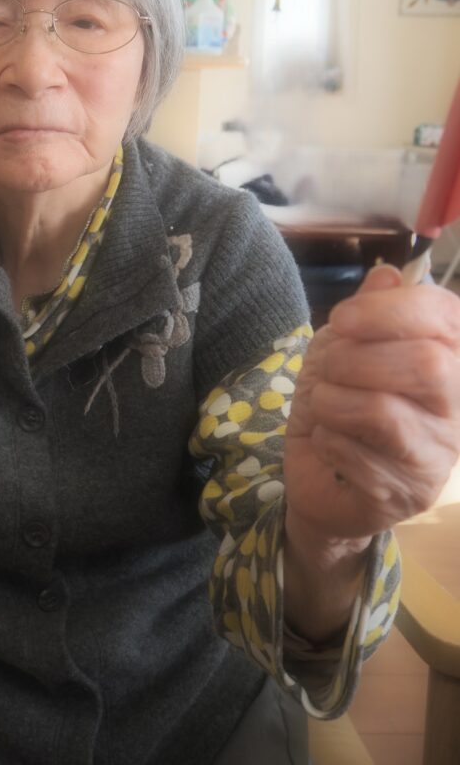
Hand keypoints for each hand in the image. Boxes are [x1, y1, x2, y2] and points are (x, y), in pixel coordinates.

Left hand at [285, 265, 459, 543]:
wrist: (321, 475)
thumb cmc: (339, 402)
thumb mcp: (342, 347)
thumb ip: (368, 312)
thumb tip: (388, 274)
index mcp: (449, 356)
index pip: (446, 317)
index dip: (390, 310)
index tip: (343, 319)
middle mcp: (459, 404)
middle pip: (428, 364)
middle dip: (357, 359)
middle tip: (330, 370)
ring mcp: (441, 453)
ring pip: (384, 411)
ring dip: (332, 402)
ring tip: (325, 407)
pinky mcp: (411, 493)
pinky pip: (356, 453)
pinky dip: (325, 439)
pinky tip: (329, 443)